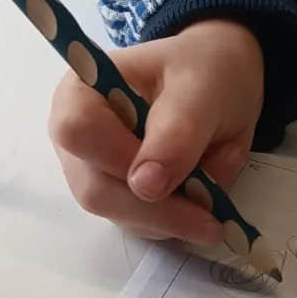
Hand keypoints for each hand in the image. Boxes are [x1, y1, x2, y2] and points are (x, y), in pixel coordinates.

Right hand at [49, 18, 263, 244]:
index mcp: (82, 92)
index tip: (172, 174)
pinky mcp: (116, 197)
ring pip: (117, 214)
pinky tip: (197, 207)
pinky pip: (136, 224)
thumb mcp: (202, 91)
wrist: (220, 82)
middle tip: (210, 221)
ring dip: (167, 220)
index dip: (118, 159)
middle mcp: (76, 138)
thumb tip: (146, 186)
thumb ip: (177, 132)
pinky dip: (171, 224)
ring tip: (210, 207)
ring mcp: (92, 172)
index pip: (78, 132)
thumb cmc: (205, 73)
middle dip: (155, 209)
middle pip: (94, 188)